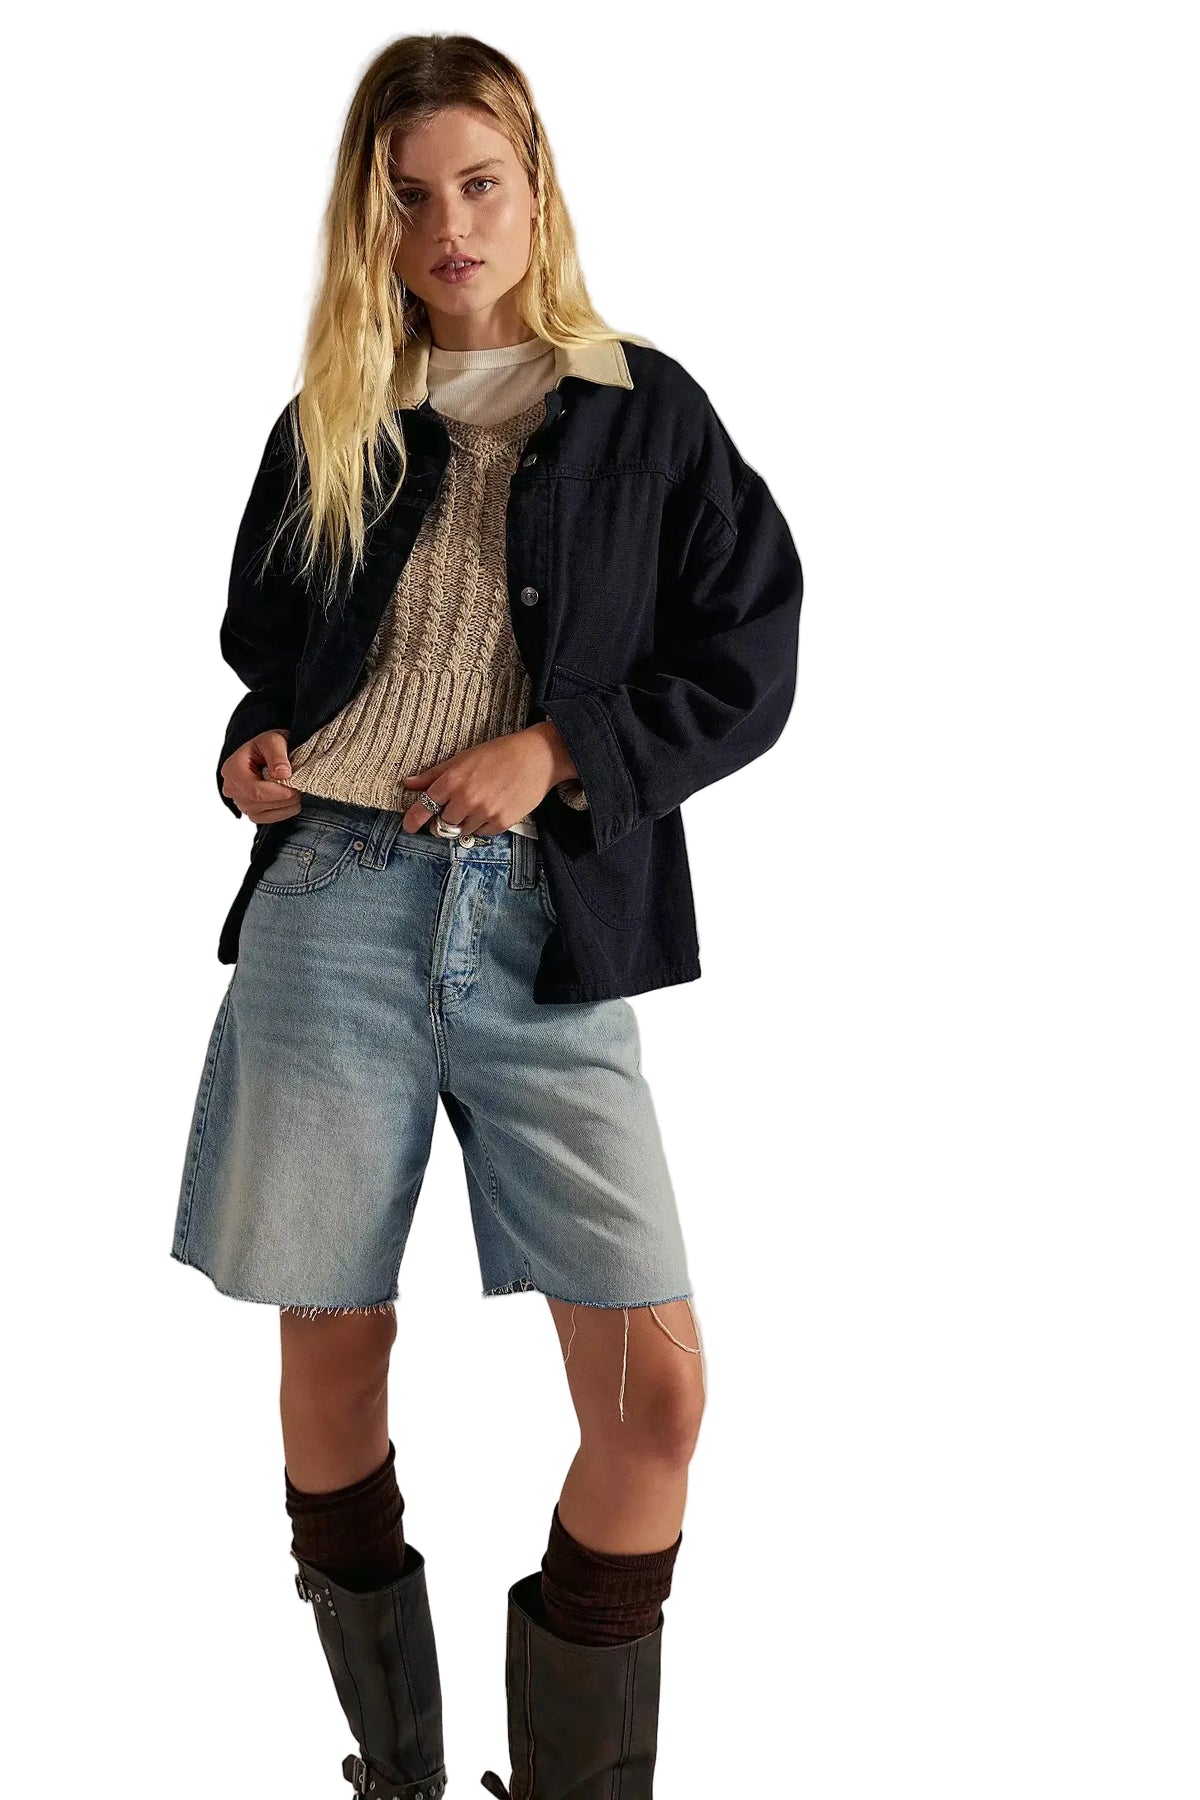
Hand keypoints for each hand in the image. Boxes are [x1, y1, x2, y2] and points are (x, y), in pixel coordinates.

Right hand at [220, 728, 302, 824]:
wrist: (267, 753)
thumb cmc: (268, 746)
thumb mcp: (274, 740)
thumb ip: (277, 755)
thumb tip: (282, 774)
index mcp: (232, 769)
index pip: (254, 791)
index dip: (277, 793)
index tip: (295, 789)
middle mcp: (232, 788)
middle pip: (258, 804)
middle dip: (283, 799)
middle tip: (299, 788)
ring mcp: (240, 802)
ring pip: (263, 815)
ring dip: (285, 806)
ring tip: (295, 791)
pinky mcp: (250, 812)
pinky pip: (266, 819)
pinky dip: (282, 812)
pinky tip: (289, 800)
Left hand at [399, 724, 575, 835]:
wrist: (537, 758)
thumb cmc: (498, 753)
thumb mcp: (462, 759)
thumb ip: (434, 774)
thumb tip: (408, 783)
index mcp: (453, 780)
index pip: (424, 807)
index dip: (413, 819)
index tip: (409, 826)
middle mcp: (466, 799)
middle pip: (442, 825)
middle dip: (442, 821)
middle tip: (451, 811)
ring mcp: (484, 813)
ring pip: (461, 831)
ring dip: (463, 823)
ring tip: (476, 805)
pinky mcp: (501, 823)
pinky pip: (481, 833)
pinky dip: (481, 825)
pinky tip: (490, 809)